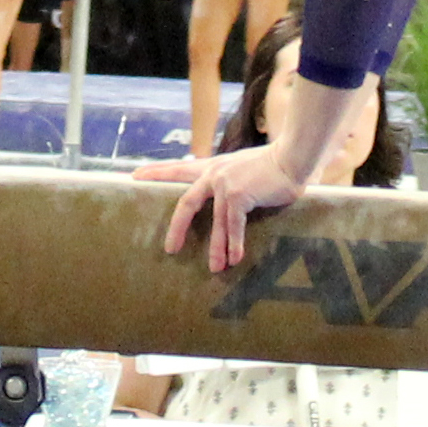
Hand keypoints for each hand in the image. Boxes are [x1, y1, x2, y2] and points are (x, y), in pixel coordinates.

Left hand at [136, 140, 308, 271]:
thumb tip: (226, 203)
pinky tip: (235, 259)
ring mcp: (225, 183)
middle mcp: (214, 173)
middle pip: (185, 202)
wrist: (293, 157)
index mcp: (213, 167)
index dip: (156, 172)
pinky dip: (234, 243)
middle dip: (176, 228)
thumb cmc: (273, 166)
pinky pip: (233, 225)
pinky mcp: (239, 194)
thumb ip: (230, 181)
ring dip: (215, 248)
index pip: (178, 168)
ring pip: (214, 222)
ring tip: (215, 269)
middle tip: (170, 250)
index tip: (134, 176)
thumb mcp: (242, 168)